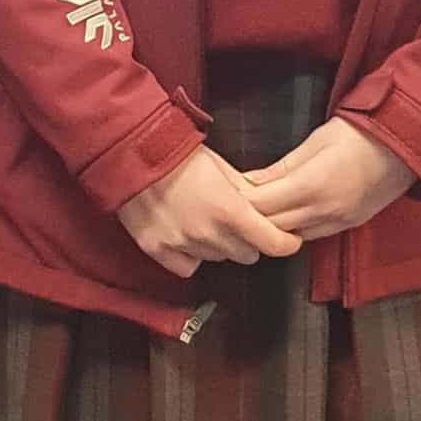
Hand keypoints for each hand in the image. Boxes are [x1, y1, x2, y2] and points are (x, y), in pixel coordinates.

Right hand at [117, 145, 302, 278]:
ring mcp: (182, 244)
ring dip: (218, 245)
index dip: (286, 243)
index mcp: (230, 211)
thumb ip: (246, 192)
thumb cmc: (178, 154)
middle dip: (247, 240)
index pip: (272, 243)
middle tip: (237, 223)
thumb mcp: (221, 167)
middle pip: (247, 254)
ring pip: (217, 259)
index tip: (288, 240)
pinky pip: (188, 267)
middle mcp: (208, 233)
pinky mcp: (158, 249)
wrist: (132, 153)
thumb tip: (265, 206)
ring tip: (204, 221)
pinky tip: (187, 236)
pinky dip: (191, 255)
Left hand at [244, 119, 414, 239]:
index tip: (225, 191)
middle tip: (233, 203)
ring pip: (291, 236)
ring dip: (271, 226)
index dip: (239, 200)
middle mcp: (325, 211)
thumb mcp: (316, 141)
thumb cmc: (361, 133)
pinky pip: (311, 236)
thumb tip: (249, 181)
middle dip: (250, 216)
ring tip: (256, 209)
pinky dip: (293, 228)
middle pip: (272, 226)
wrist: (409, 144)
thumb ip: (282, 167)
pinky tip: (284, 214)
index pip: (261, 205)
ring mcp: (339, 222)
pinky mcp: (349, 225)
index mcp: (313, 185)